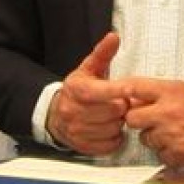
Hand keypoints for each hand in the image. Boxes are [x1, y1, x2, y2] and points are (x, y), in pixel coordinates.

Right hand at [47, 32, 129, 155]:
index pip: (106, 92)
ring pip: (113, 129)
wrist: (56, 115)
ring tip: (112, 116)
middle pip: (114, 112)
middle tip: (119, 103)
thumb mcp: (88, 69)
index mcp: (77, 90)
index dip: (121, 91)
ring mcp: (77, 131)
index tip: (127, 90)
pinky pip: (109, 145)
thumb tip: (113, 37)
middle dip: (121, 107)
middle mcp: (73, 111)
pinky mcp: (82, 146)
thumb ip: (102, 53)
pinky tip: (108, 128)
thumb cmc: (77, 91)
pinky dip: (113, 138)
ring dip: (117, 123)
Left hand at [123, 79, 183, 166]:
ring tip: (172, 131)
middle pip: (132, 118)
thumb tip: (133, 96)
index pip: (135, 87)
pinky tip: (179, 143)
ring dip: (154, 137)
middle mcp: (168, 112)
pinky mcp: (177, 154)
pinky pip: (159, 154)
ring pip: (145, 139)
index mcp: (170, 92)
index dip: (120, 90)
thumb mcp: (183, 88)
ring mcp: (172, 135)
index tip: (111, 93)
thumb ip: (158, 92)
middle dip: (138, 120)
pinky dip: (166, 152)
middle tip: (151, 119)